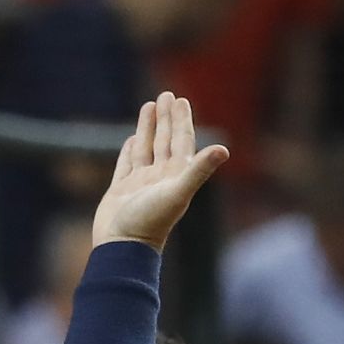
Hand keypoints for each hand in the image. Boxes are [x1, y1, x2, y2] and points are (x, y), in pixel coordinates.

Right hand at [91, 92, 230, 251]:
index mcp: (176, 175)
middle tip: (166, 94)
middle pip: (165, 140)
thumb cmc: (150, 222)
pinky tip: (132, 138)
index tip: (180, 100)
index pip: (181, 141)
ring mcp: (140, 184)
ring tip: (148, 106)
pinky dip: (130, 150)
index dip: (182, 121)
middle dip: (166, 118)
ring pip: (146, 148)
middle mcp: (160, 177)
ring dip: (148, 128)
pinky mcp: (120, 191)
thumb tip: (223, 150)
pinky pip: (127, 164)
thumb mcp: (177, 193)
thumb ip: (199, 171)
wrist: (122, 248)